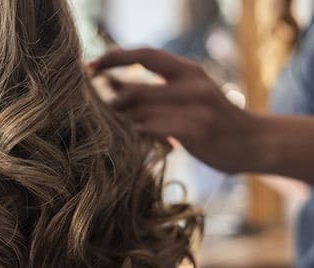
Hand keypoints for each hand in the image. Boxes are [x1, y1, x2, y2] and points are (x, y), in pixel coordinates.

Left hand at [90, 48, 266, 173]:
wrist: (255, 142)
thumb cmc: (212, 119)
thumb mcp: (186, 95)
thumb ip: (152, 89)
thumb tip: (110, 85)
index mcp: (188, 70)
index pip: (145, 54)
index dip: (114, 57)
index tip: (90, 66)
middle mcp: (192, 84)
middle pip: (136, 88)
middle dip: (113, 101)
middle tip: (102, 110)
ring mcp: (197, 107)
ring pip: (142, 113)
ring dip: (125, 121)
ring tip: (122, 128)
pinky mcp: (198, 131)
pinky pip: (155, 130)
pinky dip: (140, 134)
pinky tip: (140, 139)